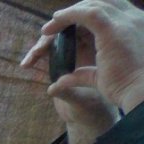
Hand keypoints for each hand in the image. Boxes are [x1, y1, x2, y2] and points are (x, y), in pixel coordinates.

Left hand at [23, 0, 143, 113]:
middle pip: (102, 4)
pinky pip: (87, 13)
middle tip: (55, 24)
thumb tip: (59, 82)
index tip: (69, 26)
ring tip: (49, 27)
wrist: (139, 94)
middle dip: (76, 12)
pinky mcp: (112, 29)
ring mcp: (125, 21)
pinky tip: (53, 22)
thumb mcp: (101, 77)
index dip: (87, 14)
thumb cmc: (125, 88)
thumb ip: (83, 75)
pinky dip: (69, 15)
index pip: (111, 10)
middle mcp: (133, 19)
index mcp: (135, 26)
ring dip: (68, 15)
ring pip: (92, 6)